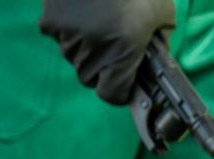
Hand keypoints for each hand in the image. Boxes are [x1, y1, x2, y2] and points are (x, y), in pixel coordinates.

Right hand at [39, 0, 176, 107]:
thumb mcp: (162, 8)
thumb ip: (162, 39)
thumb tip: (155, 58)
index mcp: (122, 49)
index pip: (112, 95)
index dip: (120, 90)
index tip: (126, 81)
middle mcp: (93, 49)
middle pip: (92, 78)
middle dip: (104, 68)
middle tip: (116, 44)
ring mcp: (68, 37)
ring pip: (75, 59)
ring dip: (87, 49)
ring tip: (100, 20)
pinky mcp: (50, 23)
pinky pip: (61, 38)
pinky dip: (71, 30)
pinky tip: (83, 10)